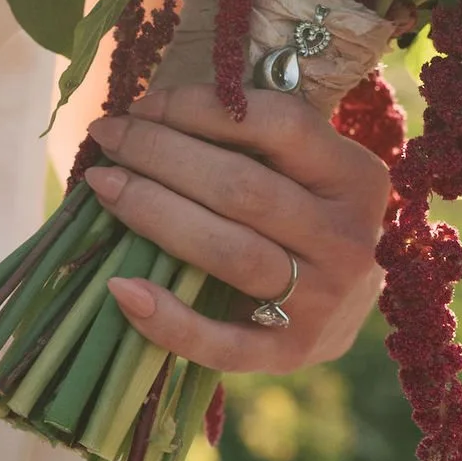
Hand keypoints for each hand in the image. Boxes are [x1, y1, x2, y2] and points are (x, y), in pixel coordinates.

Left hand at [83, 82, 388, 374]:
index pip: (279, 126)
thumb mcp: (308, 169)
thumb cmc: (307, 216)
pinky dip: (167, 319)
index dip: (202, 109)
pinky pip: (222, 344)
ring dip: (155, 214)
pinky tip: (121, 287)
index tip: (144, 105)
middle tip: (110, 136)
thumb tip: (151, 113)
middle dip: (162, 154)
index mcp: (356, 178)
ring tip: (105, 186)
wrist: (350, 307)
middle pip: (244, 189)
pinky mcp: (291, 355)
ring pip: (230, 254)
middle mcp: (347, 240)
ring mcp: (323, 303)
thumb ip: (254, 140)